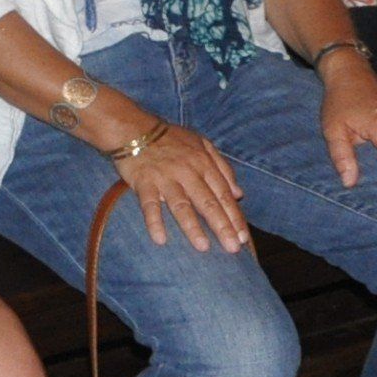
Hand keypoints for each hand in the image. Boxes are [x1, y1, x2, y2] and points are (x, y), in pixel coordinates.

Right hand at [116, 122, 248, 253]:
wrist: (134, 128)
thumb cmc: (171, 139)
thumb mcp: (202, 145)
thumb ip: (223, 168)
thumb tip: (239, 194)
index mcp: (204, 163)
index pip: (223, 194)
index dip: (234, 217)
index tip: (242, 238)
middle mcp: (187, 171)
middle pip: (207, 202)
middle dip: (221, 226)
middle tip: (232, 249)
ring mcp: (165, 177)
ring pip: (181, 204)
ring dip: (192, 226)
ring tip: (203, 247)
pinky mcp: (144, 181)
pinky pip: (149, 204)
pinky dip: (154, 221)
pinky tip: (160, 239)